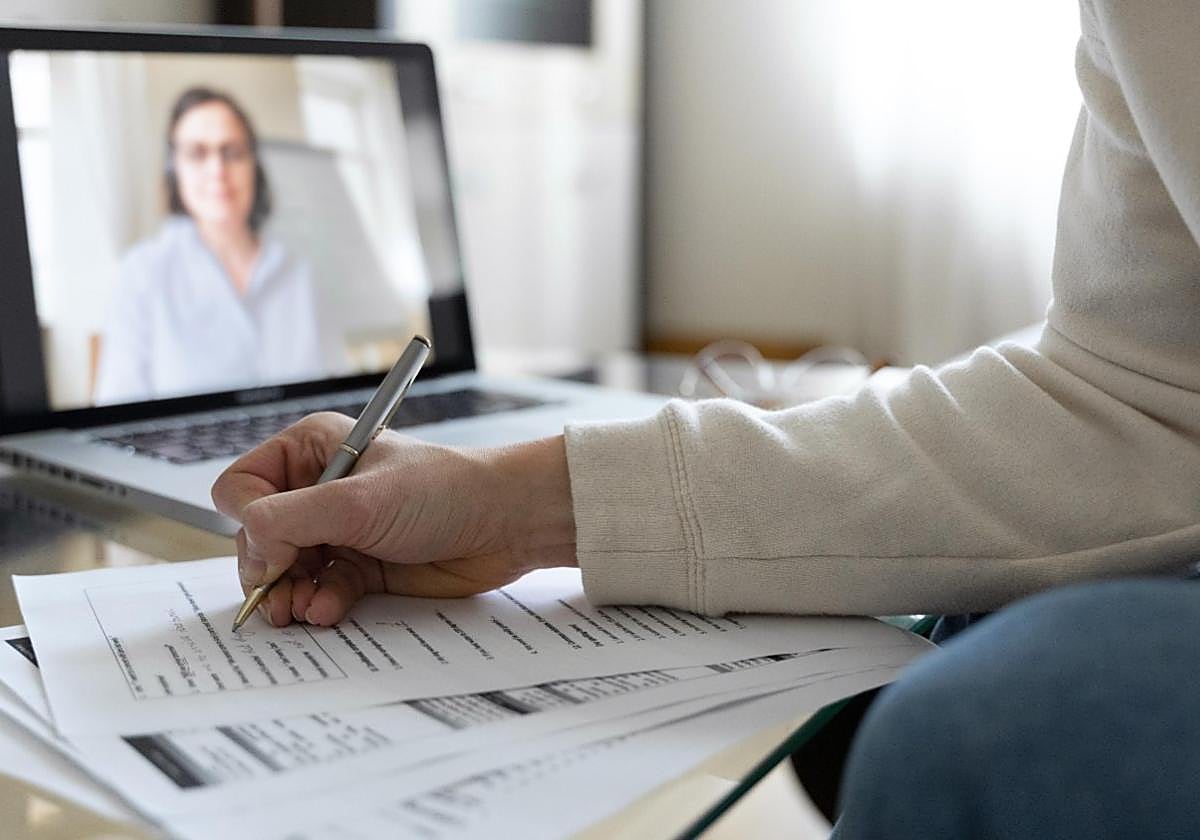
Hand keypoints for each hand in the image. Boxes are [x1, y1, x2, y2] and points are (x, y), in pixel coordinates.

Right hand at [211, 412, 575, 626]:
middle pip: (258, 537)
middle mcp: (319, 488)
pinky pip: (319, 592)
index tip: (272, 550)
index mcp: (311, 449)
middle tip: (278, 596)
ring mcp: (339, 530)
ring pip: (284, 571)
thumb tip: (251, 549)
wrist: (505, 524)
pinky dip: (319, 604)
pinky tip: (330, 611)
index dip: (249, 522)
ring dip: (289, 594)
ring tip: (301, 610)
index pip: (242, 486)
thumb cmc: (443, 491)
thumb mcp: (359, 501)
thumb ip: (291, 519)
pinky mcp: (361, 567)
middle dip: (266, 569)